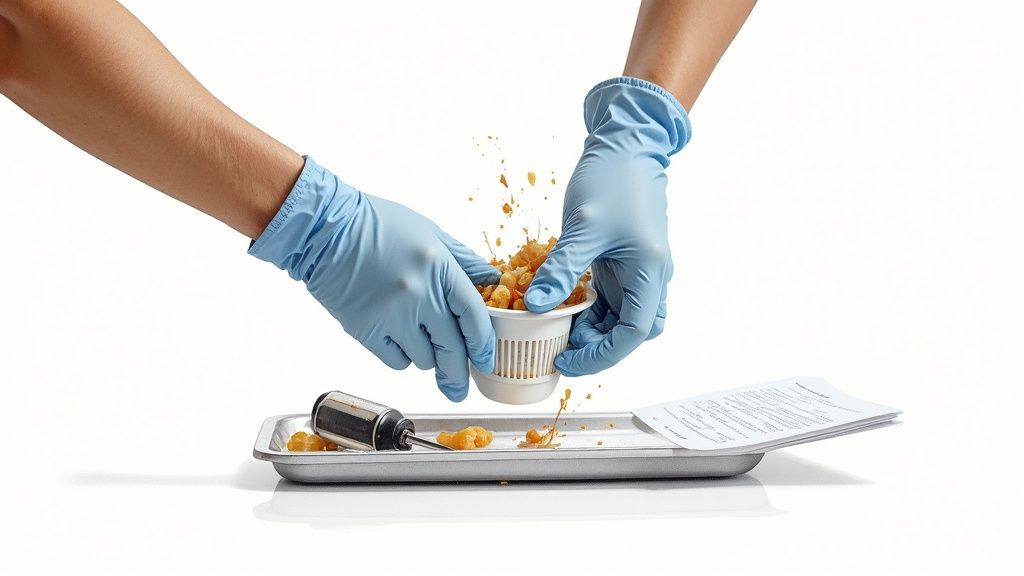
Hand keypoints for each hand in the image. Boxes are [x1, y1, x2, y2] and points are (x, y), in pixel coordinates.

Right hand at [249, 157, 499, 400]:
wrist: (324, 229)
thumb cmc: (376, 224)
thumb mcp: (430, 233)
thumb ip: (463, 260)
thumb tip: (491, 280)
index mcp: (439, 267)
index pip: (474, 316)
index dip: (483, 344)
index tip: (486, 359)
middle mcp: (419, 294)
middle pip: (452, 349)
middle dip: (458, 374)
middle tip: (459, 388)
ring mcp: (392, 315)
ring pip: (424, 359)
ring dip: (427, 356)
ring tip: (417, 336)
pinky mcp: (366, 330)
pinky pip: (396, 361)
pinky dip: (401, 356)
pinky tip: (396, 337)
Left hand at [525, 77, 690, 375]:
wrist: (626, 143)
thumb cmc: (613, 178)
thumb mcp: (583, 227)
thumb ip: (561, 270)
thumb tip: (535, 308)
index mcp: (650, 272)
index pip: (633, 333)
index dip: (601, 355)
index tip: (567, 361)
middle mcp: (649, 276)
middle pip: (631, 331)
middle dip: (597, 346)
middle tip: (558, 348)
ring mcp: (636, 269)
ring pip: (619, 316)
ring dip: (590, 327)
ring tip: (553, 328)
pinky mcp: (620, 260)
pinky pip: (607, 297)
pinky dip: (585, 307)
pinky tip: (558, 306)